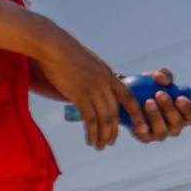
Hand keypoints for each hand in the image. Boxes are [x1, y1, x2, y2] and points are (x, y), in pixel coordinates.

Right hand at [37, 27, 140, 148]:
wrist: (50, 44)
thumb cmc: (64, 51)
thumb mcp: (87, 61)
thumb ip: (95, 75)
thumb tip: (96, 84)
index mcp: (108, 75)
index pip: (128, 97)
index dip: (135, 113)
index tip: (140, 125)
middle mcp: (105, 84)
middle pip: (115, 113)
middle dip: (113, 131)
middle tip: (110, 142)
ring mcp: (94, 89)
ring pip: (105, 119)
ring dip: (103, 136)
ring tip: (100, 146)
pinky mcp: (80, 95)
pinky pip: (90, 120)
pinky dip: (92, 133)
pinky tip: (90, 140)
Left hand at [134, 69, 190, 143]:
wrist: (127, 96)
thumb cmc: (149, 87)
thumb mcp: (158, 78)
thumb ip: (164, 75)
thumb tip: (162, 79)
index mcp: (183, 114)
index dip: (190, 110)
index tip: (180, 98)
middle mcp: (175, 126)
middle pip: (178, 123)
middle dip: (170, 109)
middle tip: (160, 94)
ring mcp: (161, 133)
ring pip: (162, 130)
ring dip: (156, 116)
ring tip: (148, 101)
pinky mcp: (146, 137)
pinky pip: (145, 134)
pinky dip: (141, 125)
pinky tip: (137, 115)